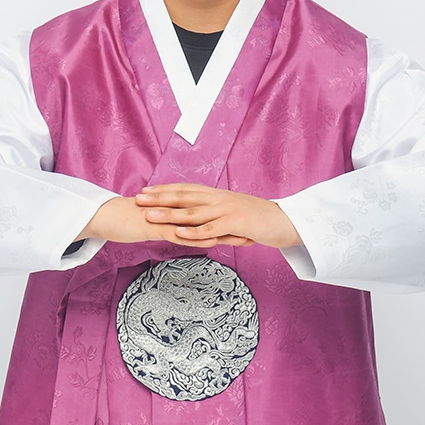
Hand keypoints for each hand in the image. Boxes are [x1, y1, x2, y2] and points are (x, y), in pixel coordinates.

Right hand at [74, 195, 231, 247]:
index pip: (205, 215)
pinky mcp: (155, 227)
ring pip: (199, 227)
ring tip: (242, 240)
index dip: (225, 220)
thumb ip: (166, 225)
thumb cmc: (125, 220)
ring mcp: (166, 218)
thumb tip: (179, 231)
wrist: (104, 215)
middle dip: (231, 226)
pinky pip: (179, 234)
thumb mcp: (151, 224)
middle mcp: (174, 211)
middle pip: (209, 219)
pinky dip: (197, 239)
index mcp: (175, 209)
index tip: (244, 227)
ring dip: (221, 234)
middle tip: (253, 233)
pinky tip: (211, 243)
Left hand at [134, 184, 302, 249]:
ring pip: (192, 212)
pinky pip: (210, 229)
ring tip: (150, 216)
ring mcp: (227, 210)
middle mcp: (219, 199)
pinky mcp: (235, 223)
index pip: (186, 190)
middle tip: (138, 199)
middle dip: (159, 198)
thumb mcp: (235, 214)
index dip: (165, 190)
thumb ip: (217, 215)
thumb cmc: (260, 219)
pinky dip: (193, 232)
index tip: (146, 191)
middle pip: (184, 197)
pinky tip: (178, 234)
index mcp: (218, 195)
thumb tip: (202, 222)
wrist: (286, 221)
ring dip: (169, 214)